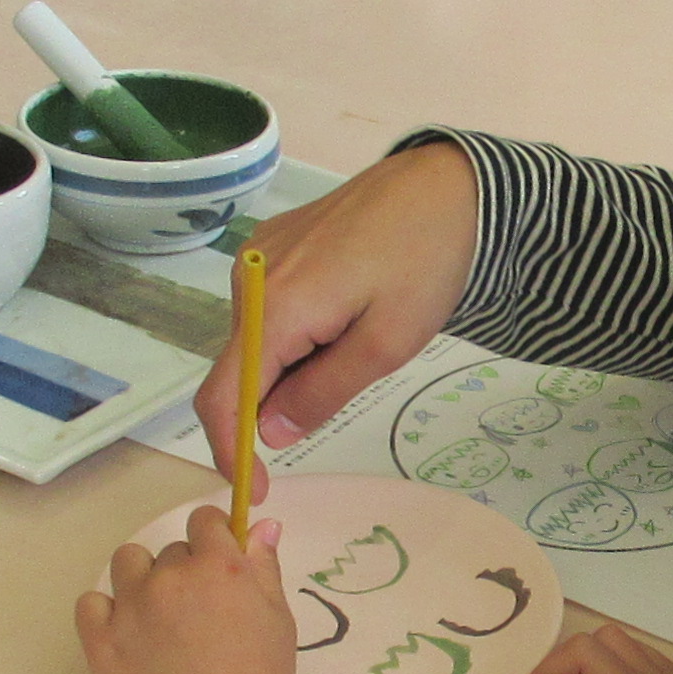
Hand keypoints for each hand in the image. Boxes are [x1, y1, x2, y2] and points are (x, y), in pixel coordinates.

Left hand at [76, 509, 300, 673]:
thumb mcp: (279, 619)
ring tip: (157, 620)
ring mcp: (130, 609)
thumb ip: (264, 567)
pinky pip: (90, 603)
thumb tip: (261, 524)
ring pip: (127, 564)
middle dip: (184, 573)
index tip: (214, 564)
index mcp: (218, 567)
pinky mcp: (100, 643)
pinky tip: (125, 634)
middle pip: (170, 551)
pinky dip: (105, 612)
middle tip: (197, 615)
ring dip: (142, 581)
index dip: (212, 540)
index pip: (204, 521)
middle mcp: (170, 577)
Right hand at [194, 141, 477, 497]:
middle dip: (272, 406)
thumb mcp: (386, 345)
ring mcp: (259, 254)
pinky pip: (267, 308)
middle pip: (238, 369)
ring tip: (357, 346)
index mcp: (273, 306)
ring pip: (255, 340)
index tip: (258, 489)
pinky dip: (294, 335)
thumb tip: (271, 434)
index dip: (232, 452)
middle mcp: (250, 277)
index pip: (224, 398)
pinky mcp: (276, 242)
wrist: (449, 184)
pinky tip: (345, 322)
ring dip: (290, 367)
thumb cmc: (426, 262)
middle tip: (340, 400)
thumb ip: (322, 393)